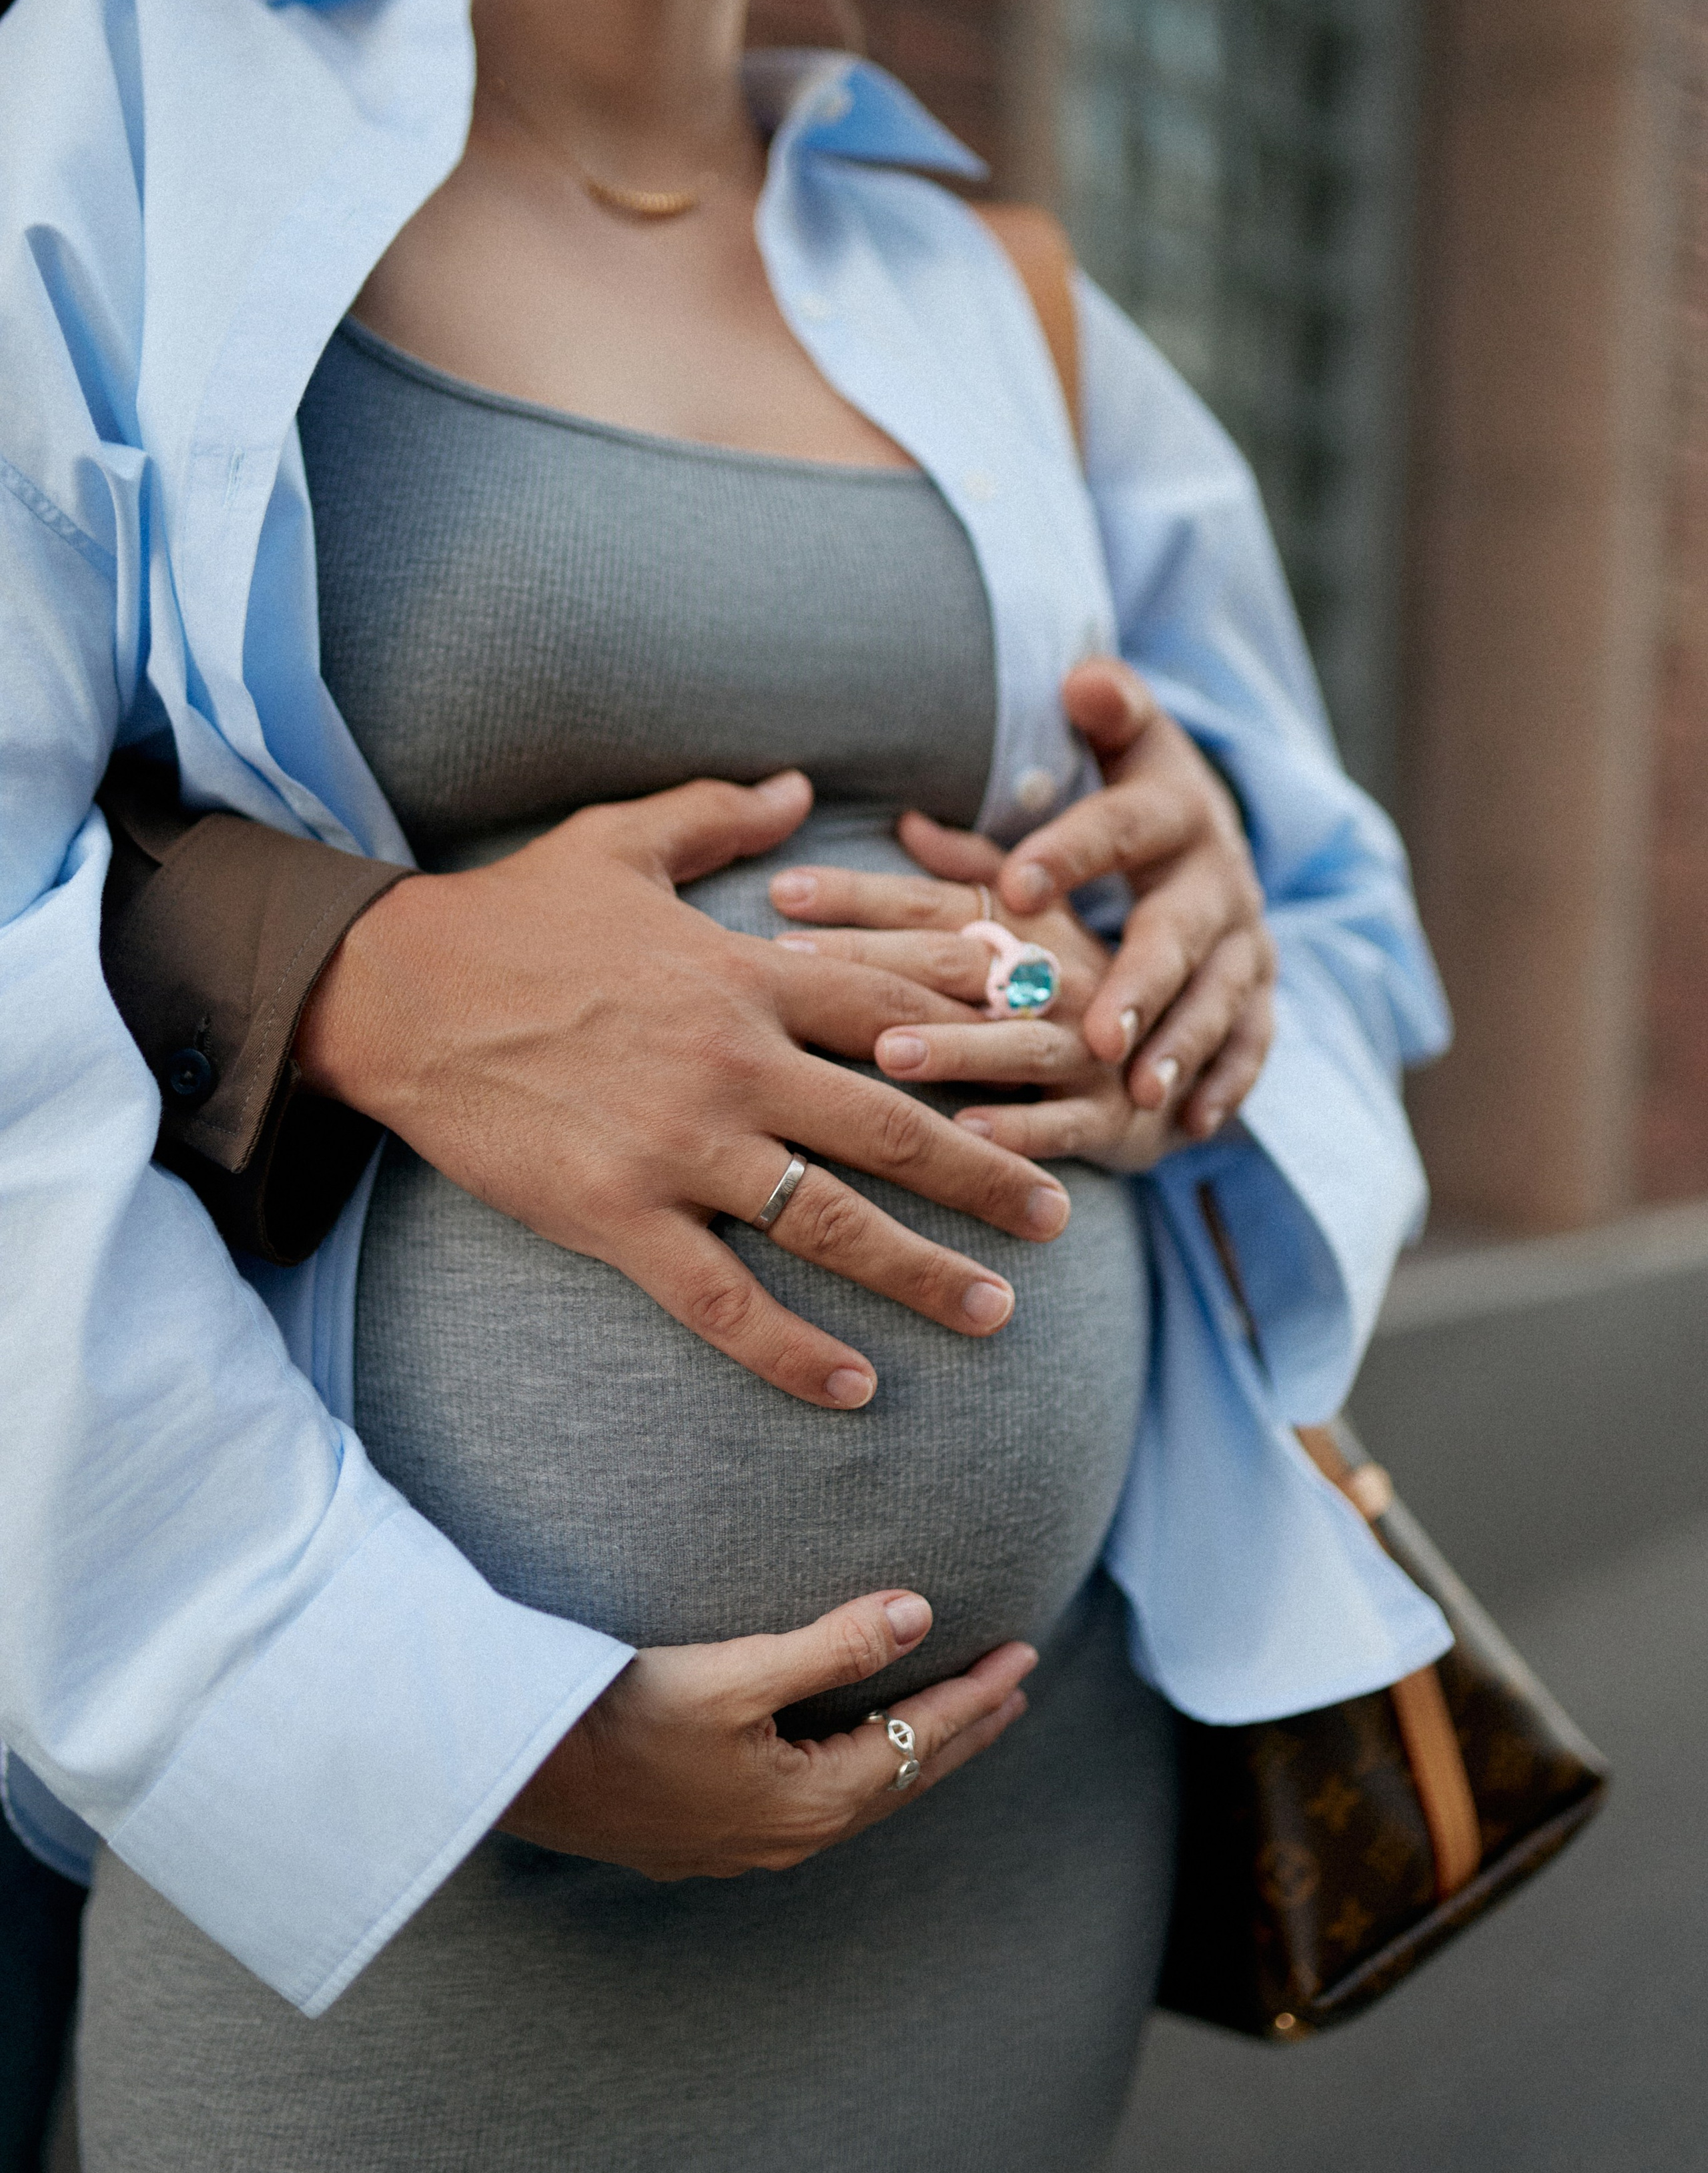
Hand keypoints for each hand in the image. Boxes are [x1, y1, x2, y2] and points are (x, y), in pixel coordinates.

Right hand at [295, 771, 1070, 1411]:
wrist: (391, 990)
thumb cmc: (507, 914)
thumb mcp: (619, 839)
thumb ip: (720, 816)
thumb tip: (797, 783)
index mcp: (742, 973)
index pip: (891, 1004)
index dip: (979, 1030)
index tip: (1049, 1056)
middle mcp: (731, 1061)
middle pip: (892, 1121)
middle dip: (987, 1171)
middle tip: (1062, 1216)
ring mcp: (677, 1145)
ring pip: (830, 1220)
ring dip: (922, 1270)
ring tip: (998, 1311)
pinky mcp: (616, 1214)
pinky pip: (721, 1298)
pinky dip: (790, 1350)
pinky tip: (853, 1389)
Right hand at [500, 1587, 1033, 1878]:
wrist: (526, 1775)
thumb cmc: (625, 1718)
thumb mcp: (737, 1674)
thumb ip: (832, 1646)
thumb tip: (918, 1615)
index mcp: (811, 1799)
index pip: (919, 1739)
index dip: (976, 1696)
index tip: (1026, 1658)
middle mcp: (792, 1836)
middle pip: (904, 1778)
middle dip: (963, 1731)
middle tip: (1016, 1692)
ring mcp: (750, 1845)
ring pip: (863, 1796)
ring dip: (914, 1755)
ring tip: (951, 1723)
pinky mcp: (714, 1838)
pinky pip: (820, 1806)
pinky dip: (861, 1772)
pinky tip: (848, 1762)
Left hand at [770, 865, 1181, 1172]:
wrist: (1197, 1067)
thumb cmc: (1092, 989)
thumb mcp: (1046, 919)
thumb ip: (976, 871)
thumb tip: (910, 820)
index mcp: (1034, 922)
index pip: (933, 899)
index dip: (859, 893)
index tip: (781, 891)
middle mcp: (1061, 976)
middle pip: (960, 960)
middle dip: (878, 961)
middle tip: (794, 963)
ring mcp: (1091, 1048)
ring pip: (1020, 1040)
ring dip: (957, 1048)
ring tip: (889, 1053)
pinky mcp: (1115, 1115)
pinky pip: (1070, 1122)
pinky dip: (1024, 1129)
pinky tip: (969, 1132)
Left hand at [978, 659, 1275, 1138]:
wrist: (1215, 840)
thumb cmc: (1135, 797)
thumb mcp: (1124, 745)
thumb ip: (1103, 712)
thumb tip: (1078, 677)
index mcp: (1171, 812)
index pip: (1118, 827)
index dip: (1071, 852)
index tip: (1017, 882)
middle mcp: (1217, 881)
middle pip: (1178, 934)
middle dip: (1140, 985)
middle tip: (1098, 1035)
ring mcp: (1245, 945)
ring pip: (1218, 1001)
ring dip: (1181, 1049)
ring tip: (1140, 1093)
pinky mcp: (1260, 997)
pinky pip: (1250, 1047)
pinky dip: (1224, 1086)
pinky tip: (1191, 1126)